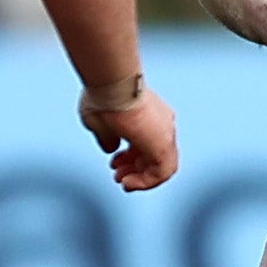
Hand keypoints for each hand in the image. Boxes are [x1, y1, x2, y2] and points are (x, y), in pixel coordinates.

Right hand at [78, 74, 177, 191]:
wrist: (113, 83)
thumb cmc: (104, 95)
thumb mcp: (101, 121)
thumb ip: (108, 137)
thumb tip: (111, 149)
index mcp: (150, 115)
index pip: (147, 143)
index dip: (131, 156)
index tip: (115, 162)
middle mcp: (162, 124)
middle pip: (155, 155)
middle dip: (135, 168)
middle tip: (119, 175)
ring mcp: (165, 134)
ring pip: (162, 167)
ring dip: (142, 179)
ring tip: (124, 182)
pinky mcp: (164, 145)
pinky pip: (161, 173)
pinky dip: (146, 183)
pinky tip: (129, 183)